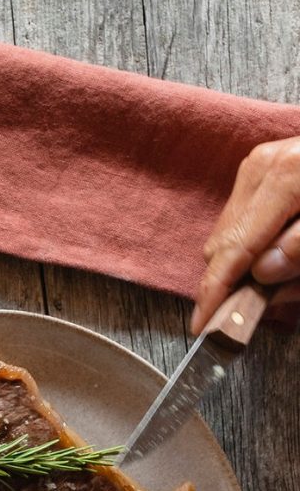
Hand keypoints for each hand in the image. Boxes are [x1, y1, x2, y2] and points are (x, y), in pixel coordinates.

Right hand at [194, 137, 299, 331]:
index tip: (202, 325)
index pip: (236, 246)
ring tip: (287, 269)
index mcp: (286, 177)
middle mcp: (263, 167)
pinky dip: (253, 243)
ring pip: (226, 233)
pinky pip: (239, 219)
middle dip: (236, 280)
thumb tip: (262, 277)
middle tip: (273, 299)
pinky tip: (279, 247)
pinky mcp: (259, 168)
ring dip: (247, 263)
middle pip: (222, 243)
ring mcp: (258, 165)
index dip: (215, 290)